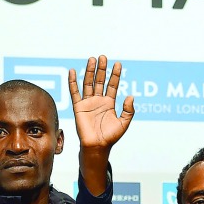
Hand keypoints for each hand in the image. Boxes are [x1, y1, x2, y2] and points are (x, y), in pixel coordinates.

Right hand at [68, 55, 135, 193]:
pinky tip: (72, 71)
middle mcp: (98, 100)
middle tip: (103, 57)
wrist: (97, 146)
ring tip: (92, 59)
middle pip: (100, 81)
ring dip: (90, 71)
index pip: (113, 85)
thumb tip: (131, 96)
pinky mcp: (78, 107)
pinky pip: (75, 92)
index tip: (118, 64)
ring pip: (88, 83)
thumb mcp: (124, 123)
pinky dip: (73, 82)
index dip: (116, 75)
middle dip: (102, 69)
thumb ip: (128, 110)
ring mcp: (88, 103)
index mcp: (109, 103)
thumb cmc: (110, 137)